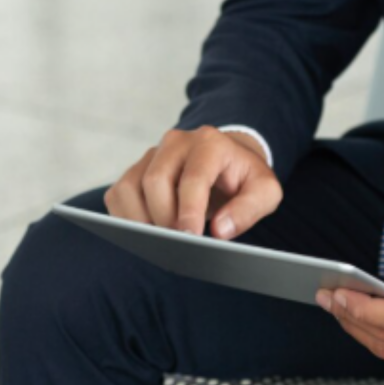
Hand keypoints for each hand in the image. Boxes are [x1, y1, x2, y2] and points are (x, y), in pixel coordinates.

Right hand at [104, 126, 281, 238]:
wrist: (226, 161)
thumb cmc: (243, 179)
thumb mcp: (265, 192)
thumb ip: (250, 209)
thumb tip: (220, 230)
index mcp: (209, 144)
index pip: (192, 178)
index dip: (188, 211)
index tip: (190, 238)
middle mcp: (176, 143)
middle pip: (155, 181)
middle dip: (164, 218)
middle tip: (178, 241)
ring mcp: (151, 155)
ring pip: (130, 187)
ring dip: (141, 220)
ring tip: (162, 238)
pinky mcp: (135, 170)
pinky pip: (118, 194)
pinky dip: (126, 218)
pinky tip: (145, 231)